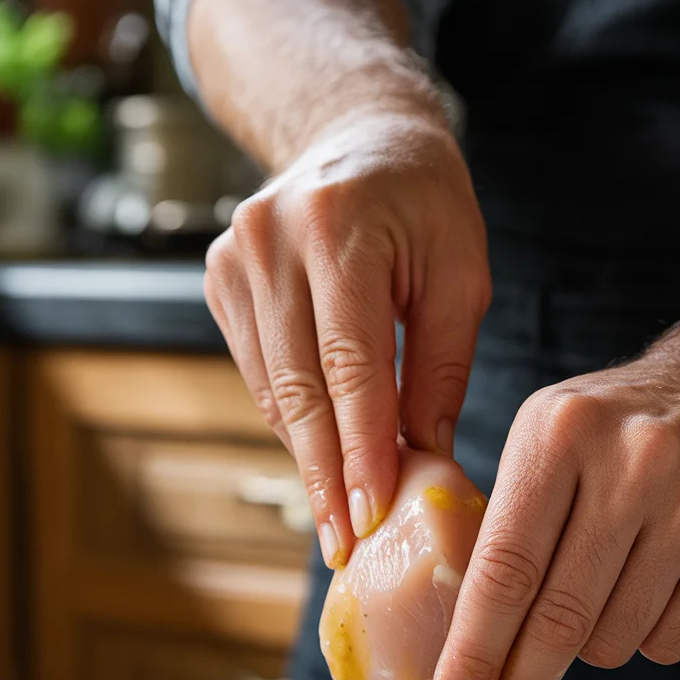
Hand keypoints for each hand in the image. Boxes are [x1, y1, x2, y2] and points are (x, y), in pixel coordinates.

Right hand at [204, 112, 489, 567]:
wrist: (356, 136)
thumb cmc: (424, 203)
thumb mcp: (459, 274)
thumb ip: (439, 366)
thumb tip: (422, 458)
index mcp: (339, 229)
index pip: (349, 365)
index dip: (360, 449)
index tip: (370, 516)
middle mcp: (269, 241)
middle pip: (298, 387)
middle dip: (325, 474)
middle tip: (344, 543)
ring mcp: (233, 260)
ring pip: (271, 389)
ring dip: (308, 457)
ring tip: (336, 518)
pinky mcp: (219, 280)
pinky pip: (258, 375)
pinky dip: (292, 423)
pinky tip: (320, 460)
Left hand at [428, 342, 679, 679]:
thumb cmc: (610, 436)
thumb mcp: (540, 443)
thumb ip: (500, 528)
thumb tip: (456, 656)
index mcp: (560, 431)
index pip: (504, 568)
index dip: (472, 652)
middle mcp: (636, 461)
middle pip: (558, 618)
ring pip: (613, 640)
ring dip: (587, 644)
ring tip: (599, 589)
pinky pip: (668, 642)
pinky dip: (643, 637)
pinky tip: (649, 587)